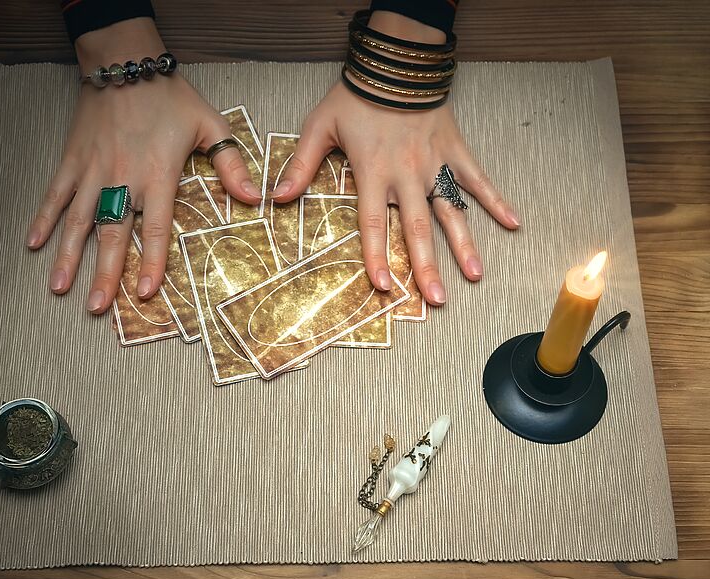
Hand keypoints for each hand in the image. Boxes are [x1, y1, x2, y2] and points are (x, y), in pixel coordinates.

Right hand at [26, 18, 261, 312]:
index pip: (155, 229)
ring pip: (79, 221)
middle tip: (97, 307)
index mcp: (158, 176)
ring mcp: (93, 171)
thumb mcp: (209, 125)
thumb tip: (256, 198)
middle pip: (113, 235)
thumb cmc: (170, 97)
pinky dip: (43, 218)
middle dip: (104, 274)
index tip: (147, 293)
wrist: (125, 62)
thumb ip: (231, 164)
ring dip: (68, 256)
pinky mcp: (73, 160)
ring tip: (59, 287)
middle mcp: (123, 179)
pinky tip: (32, 244)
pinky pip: (55, 194)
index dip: (152, 262)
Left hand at [272, 14, 518, 305]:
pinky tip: (514, 222)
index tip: (383, 286)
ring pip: (452, 210)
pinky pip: (477, 178)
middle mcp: (407, 175)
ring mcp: (435, 164)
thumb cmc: (355, 97)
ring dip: (465, 244)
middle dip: (427, 266)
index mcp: (373, 173)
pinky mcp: (455, 151)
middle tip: (436, 299)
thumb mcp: (320, 127)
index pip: (374, 223)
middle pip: (418, 227)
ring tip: (475, 276)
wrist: (396, 64)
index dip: (378, 255)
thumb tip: (279, 197)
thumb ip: (301, 164)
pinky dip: (496, 199)